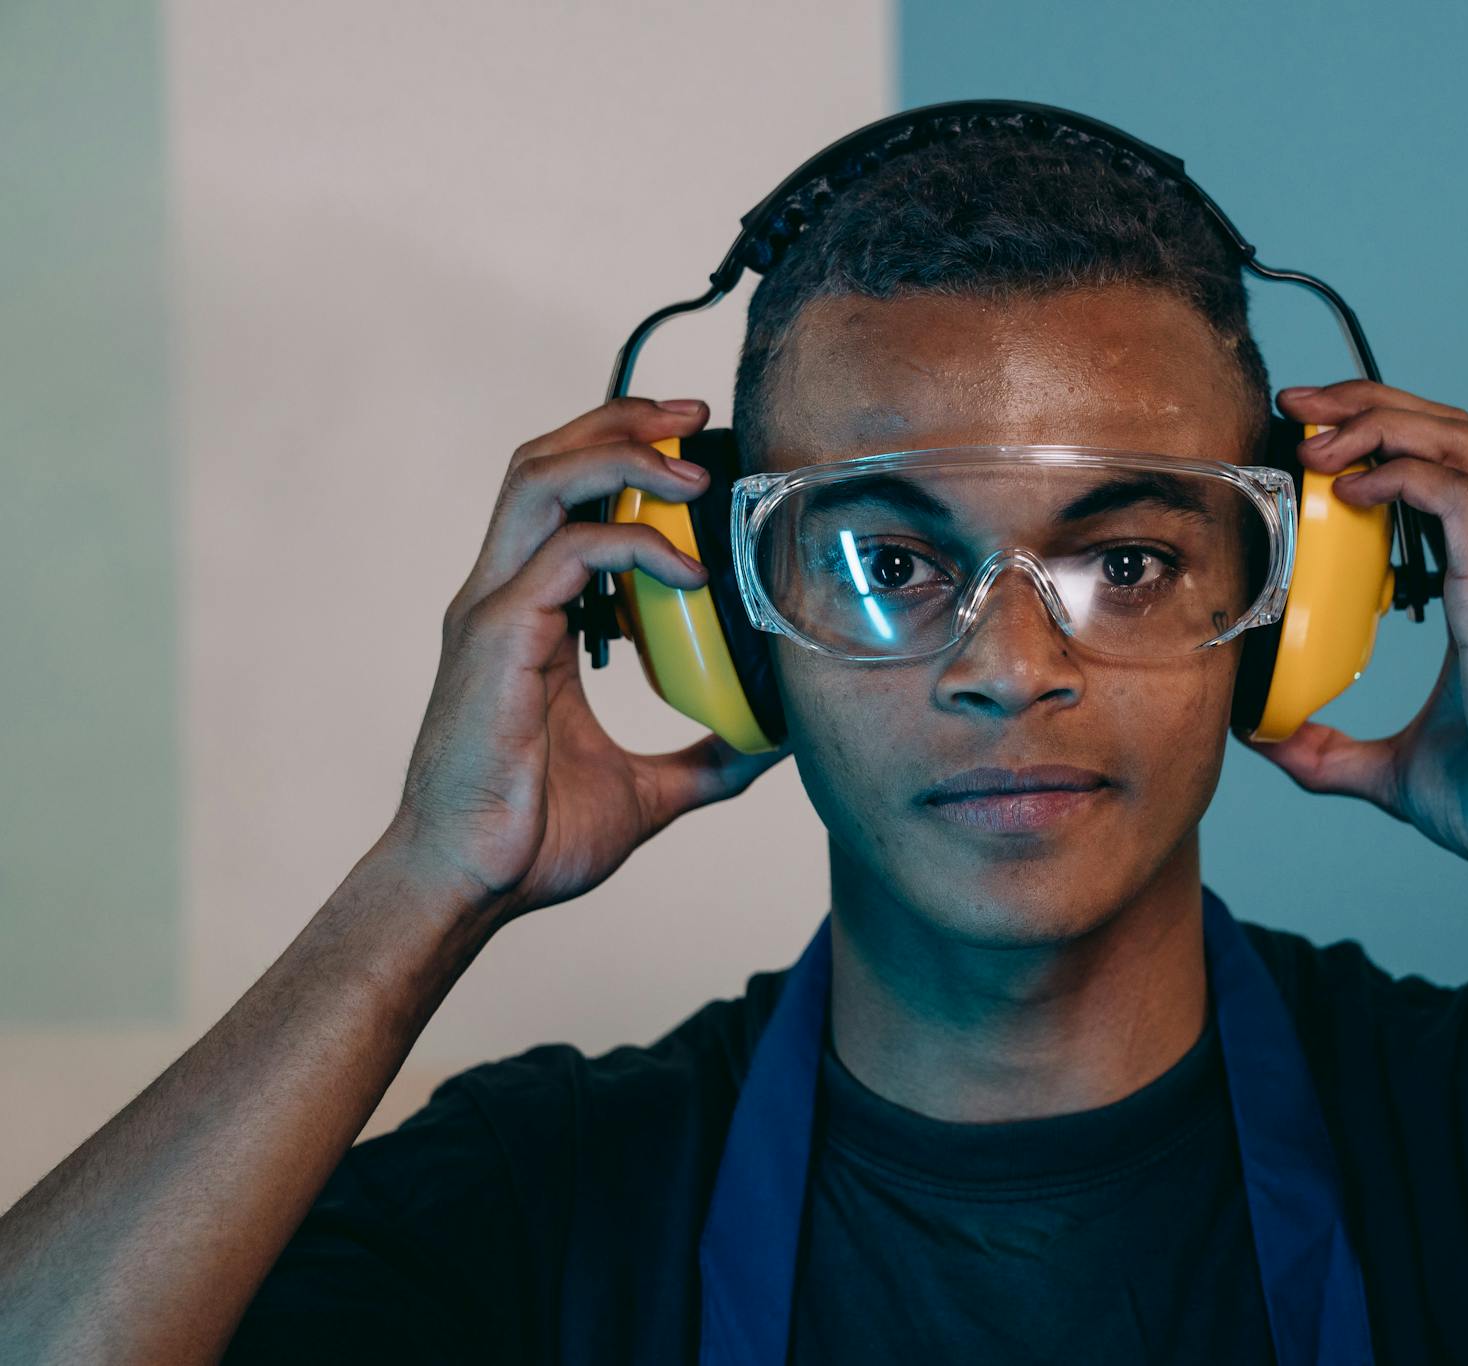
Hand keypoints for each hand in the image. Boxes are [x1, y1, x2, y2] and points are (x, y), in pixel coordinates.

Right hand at [379, 396, 788, 924]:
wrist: (472, 886)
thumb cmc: (533, 837)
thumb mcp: (650, 791)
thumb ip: (707, 758)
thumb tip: (775, 747)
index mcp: (530, 615)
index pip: (564, 495)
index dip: (622, 451)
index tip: (693, 444)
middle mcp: (503, 596)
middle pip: (545, 461)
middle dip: (621, 423)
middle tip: (694, 416)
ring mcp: (493, 610)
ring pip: (541, 481)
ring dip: (622, 457)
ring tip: (694, 472)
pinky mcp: (497, 637)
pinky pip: (568, 555)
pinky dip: (634, 545)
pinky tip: (691, 571)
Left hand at [1241, 380, 1467, 890]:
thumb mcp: (1394, 772)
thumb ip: (1330, 752)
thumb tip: (1269, 743)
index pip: (1440, 472)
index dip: (1379, 439)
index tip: (1309, 441)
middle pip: (1448, 432)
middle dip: (1369, 402)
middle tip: (1297, 406)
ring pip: (1457, 442)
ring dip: (1379, 421)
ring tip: (1313, 434)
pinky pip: (1456, 494)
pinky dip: (1401, 473)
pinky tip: (1349, 490)